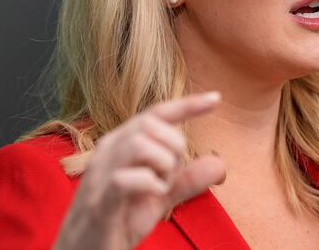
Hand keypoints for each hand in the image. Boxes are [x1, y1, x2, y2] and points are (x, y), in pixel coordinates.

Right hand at [53, 92, 224, 249]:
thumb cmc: (119, 219)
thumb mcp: (160, 197)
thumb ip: (186, 180)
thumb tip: (219, 164)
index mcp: (122, 143)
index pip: (156, 113)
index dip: (187, 104)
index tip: (216, 98)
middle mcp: (108, 150)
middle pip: (151, 124)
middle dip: (173, 147)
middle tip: (169, 176)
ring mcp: (100, 174)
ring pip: (139, 145)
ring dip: (162, 166)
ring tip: (159, 187)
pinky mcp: (99, 201)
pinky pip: (126, 179)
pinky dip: (150, 185)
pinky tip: (153, 196)